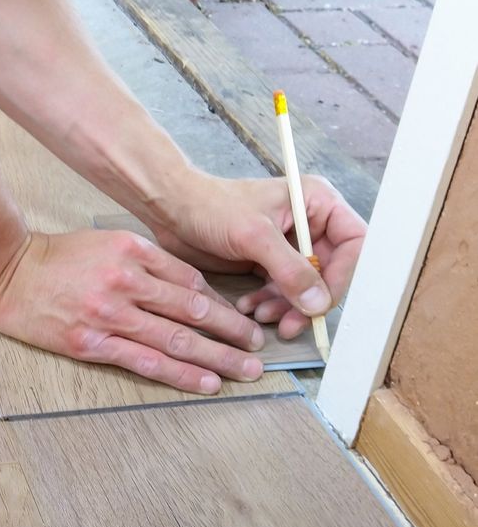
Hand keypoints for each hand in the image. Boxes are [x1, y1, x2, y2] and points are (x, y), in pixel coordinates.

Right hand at [0, 228, 267, 392]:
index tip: (242, 319)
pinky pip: (145, 362)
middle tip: (258, 348)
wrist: (8, 272)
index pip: (191, 281)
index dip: (223, 304)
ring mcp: (110, 314)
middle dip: (232, 332)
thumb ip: (148, 261)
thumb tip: (191, 289)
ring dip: (217, 357)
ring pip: (176, 338)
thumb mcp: (108, 242)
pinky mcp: (92, 343)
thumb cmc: (60, 257)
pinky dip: (180, 374)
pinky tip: (205, 383)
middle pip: (192, 310)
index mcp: (134, 251)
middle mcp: (126, 281)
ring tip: (245, 370)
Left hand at [147, 172, 366, 338]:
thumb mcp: (255, 236)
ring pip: (305, 287)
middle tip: (290, 324)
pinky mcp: (269, 262)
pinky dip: (269, 303)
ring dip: (286, 307)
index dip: (343, 275)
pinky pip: (281, 291)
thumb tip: (319, 304)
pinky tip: (248, 308)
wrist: (173, 210)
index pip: (353, 243)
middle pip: (330, 272)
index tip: (321, 302)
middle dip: (308, 300)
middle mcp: (309, 223)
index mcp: (316, 202)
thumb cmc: (212, 207)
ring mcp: (289, 245)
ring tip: (260, 315)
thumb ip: (291, 269)